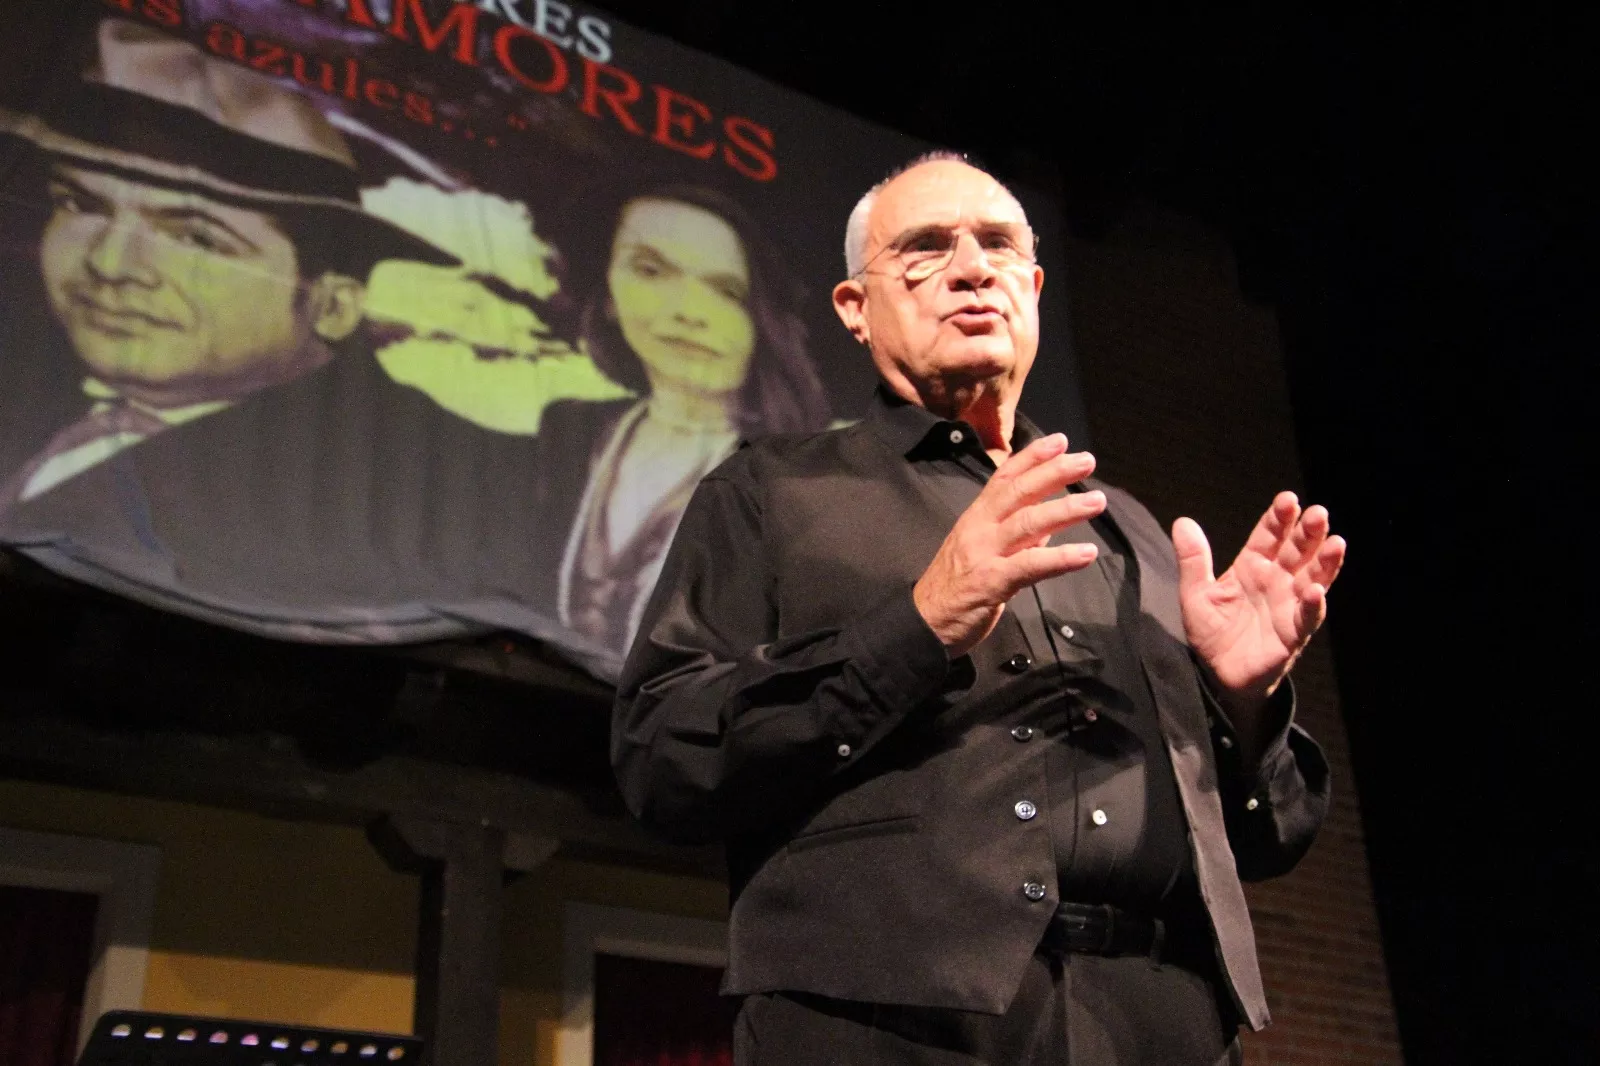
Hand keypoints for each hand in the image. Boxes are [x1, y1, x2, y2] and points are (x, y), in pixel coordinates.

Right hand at [914, 434, 1105, 657]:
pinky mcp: (991, 582)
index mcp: (976, 516)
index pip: (1004, 477)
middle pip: (1018, 492)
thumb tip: (1048, 524)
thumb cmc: (954, 585)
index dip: (1032, 457)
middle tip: (1087, 461)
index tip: (1061, 442)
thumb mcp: (980, 550)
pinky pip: (1030, 565)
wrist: (924, 622)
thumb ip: (1015, 535)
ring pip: (1027, 523)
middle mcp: (980, 528)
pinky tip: (1086, 553)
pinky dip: (1060, 558)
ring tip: (1097, 501)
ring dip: (1065, 510)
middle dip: (1054, 473)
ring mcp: (984, 553)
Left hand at [1172, 492, 1346, 709]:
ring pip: (1312, 578)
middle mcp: (1277, 581)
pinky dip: (1313, 605)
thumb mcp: (1195, 594)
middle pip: (1296, 551)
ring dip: (1324, 562)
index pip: (1269, 536)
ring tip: (1336, 543)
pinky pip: (1307, 618)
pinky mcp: (1293, 634)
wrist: (1219, 674)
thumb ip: (1192, 560)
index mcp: (1253, 566)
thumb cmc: (1212, 631)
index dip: (1279, 518)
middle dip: (1308, 533)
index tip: (1288, 500)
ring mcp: (1288, 606)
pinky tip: (1317, 591)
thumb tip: (1182, 522)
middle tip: (1318, 513)